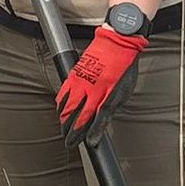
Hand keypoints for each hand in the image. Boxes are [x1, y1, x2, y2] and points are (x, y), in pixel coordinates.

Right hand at [56, 26, 147, 146]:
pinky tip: (61, 111)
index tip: (88, 144)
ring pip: (67, 106)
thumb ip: (110, 109)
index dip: (91, 133)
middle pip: (78, 116)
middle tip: (70, 143)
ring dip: (64, 121)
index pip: (97, 119)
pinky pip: (63, 93)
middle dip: (72, 132)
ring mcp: (80, 81)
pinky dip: (61, 105)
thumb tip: (102, 123)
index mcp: (107, 93)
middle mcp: (91, 88)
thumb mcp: (123, 91)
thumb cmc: (123, 67)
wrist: (116, 42)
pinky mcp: (73, 74)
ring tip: (64, 130)